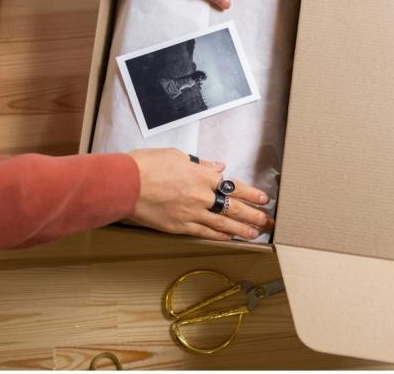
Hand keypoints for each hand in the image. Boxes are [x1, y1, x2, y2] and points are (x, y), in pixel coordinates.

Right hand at [128, 148, 274, 240]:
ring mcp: (191, 213)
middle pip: (234, 207)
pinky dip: (219, 236)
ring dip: (242, 229)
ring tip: (256, 233)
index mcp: (201, 176)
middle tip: (269, 220)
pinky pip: (204, 233)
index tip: (264, 198)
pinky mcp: (178, 227)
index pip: (233, 186)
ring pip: (222, 223)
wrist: (124, 184)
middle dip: (254, 214)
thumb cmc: (146, 165)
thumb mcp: (176, 155)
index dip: (251, 193)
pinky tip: (230, 238)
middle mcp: (201, 196)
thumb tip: (218, 167)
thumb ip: (200, 164)